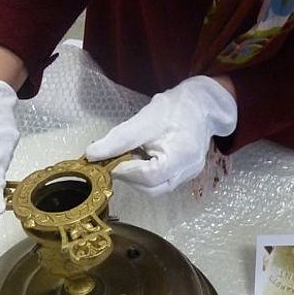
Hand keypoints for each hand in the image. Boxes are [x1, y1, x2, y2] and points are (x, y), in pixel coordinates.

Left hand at [85, 76, 237, 195]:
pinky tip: (141, 160)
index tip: (109, 162)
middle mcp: (188, 171)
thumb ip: (118, 139)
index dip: (126, 171)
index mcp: (181, 155)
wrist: (202, 105)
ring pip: (156, 188)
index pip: (149, 176)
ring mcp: (189, 175)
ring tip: (128, 159)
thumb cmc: (173, 109)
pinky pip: (162, 182)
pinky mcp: (186, 174)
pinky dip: (147, 175)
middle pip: (152, 188)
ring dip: (137, 178)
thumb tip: (91, 155)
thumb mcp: (143, 120)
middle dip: (129, 177)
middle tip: (114, 162)